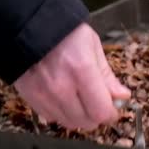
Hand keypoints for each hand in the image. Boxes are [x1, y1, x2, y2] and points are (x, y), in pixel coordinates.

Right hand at [14, 23, 130, 130]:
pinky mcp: (30, 98)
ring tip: (80, 99)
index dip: (111, 114)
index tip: (114, 108)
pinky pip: (52, 118)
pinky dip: (62, 113)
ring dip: (80, 116)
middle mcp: (61, 87)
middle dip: (97, 116)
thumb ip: (107, 75)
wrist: (25, 25)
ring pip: (70, 123)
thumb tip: (122, 97)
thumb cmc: (64, 32)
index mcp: (81, 71)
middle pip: (87, 122)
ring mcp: (43, 95)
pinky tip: (64, 98)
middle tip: (98, 103)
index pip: (101, 112)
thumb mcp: (92, 46)